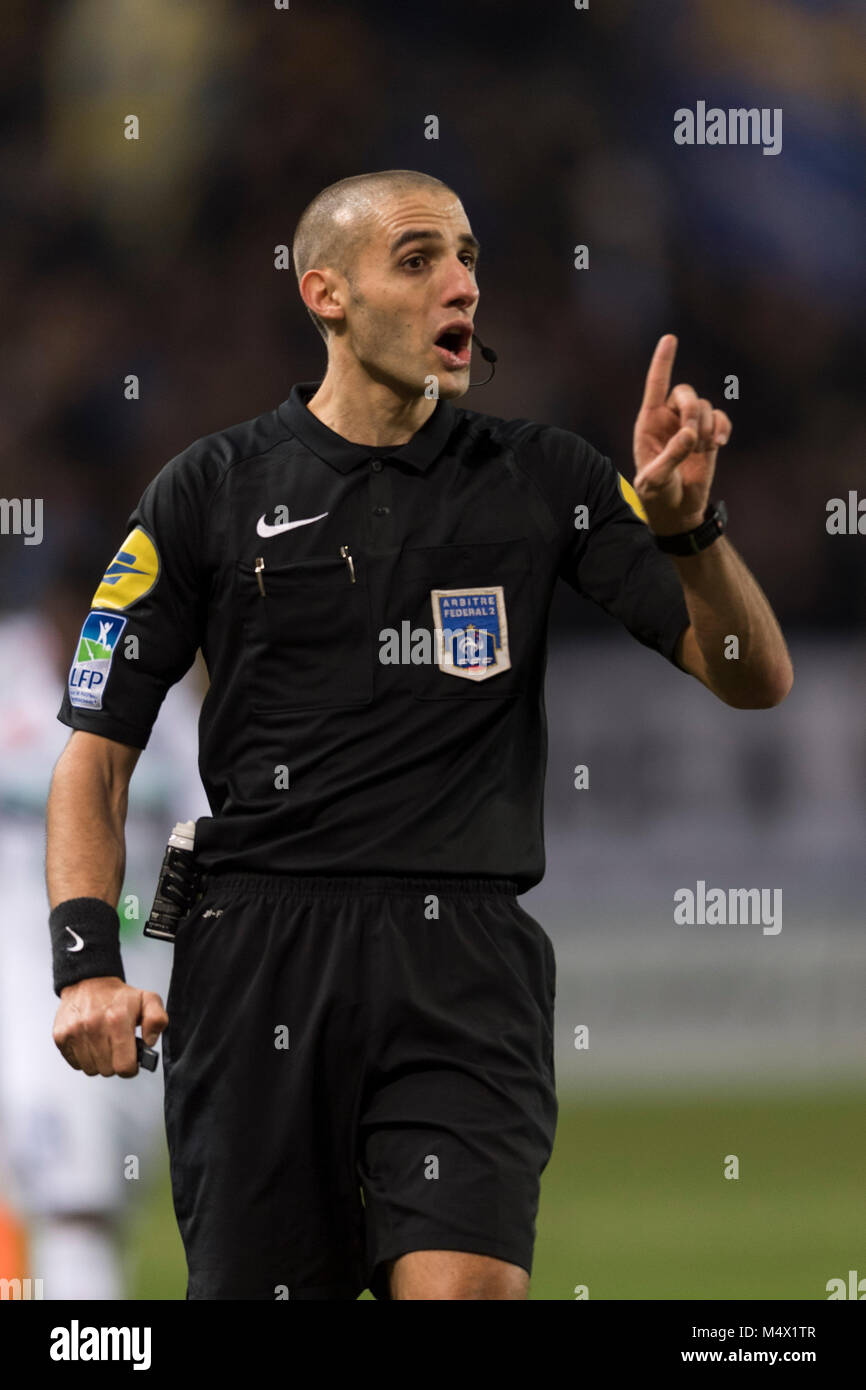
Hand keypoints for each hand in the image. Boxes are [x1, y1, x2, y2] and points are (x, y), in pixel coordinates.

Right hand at [53, 977, 167, 1077]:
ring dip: (99, 1061)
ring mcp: (75, 1032)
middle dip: (115, 1062)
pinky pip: (75, 1064)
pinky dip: (84, 1058)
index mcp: (117, 1020)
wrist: (89, 982)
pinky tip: (90, 1043)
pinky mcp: (60, 1036)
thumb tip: (150, 1042)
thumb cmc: (118, 996)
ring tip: (104, 1044)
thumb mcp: (147, 1000)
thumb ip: (157, 1020)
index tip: (131, 1060)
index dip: (131, 1068)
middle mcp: (94, 1026)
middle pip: (108, 1070)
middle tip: (117, 1047)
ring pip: (91, 1069)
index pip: (124, 1066)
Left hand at [632, 334, 731, 534]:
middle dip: (693, 411)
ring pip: (705, 406)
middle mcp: (668, 419)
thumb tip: (690, 434)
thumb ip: (670, 457)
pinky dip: (722, 427)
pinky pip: (720, 418)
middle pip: (685, 392)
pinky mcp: (708, 435)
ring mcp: (689, 426)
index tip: (670, 338)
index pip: (655, 386)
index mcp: (648, 423)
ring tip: (703, 450)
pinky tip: (719, 444)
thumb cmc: (656, 495)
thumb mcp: (655, 481)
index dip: (663, 362)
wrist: (676, 510)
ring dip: (707, 426)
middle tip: (693, 438)